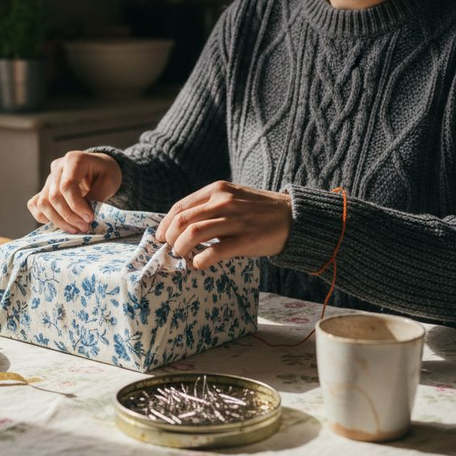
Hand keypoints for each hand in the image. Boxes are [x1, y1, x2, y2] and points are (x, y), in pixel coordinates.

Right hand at [28, 151, 121, 232]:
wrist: (99, 168)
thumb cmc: (105, 173)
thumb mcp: (109, 181)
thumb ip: (97, 196)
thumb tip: (83, 215)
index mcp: (74, 160)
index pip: (67, 186)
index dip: (76, 206)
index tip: (89, 218)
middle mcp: (57, 167)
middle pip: (54, 197)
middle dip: (69, 216)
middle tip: (84, 227)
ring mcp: (49, 178)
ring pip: (43, 203)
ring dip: (58, 221)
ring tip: (75, 228)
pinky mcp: (44, 189)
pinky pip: (35, 204)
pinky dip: (44, 217)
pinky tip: (61, 222)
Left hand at [155, 181, 291, 268]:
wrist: (294, 218)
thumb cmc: (259, 211)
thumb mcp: (233, 197)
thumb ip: (209, 206)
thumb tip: (180, 224)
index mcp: (217, 190)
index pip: (180, 207)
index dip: (165, 224)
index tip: (160, 237)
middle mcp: (224, 202)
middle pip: (182, 221)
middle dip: (170, 238)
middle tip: (171, 249)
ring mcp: (235, 220)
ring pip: (193, 234)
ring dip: (181, 249)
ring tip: (182, 256)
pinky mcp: (246, 240)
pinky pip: (215, 251)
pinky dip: (200, 260)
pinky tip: (198, 264)